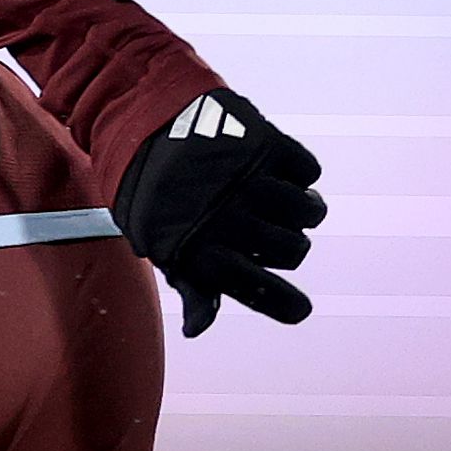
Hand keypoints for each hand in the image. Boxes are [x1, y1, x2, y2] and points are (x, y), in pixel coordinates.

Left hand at [113, 88, 322, 335]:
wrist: (140, 121)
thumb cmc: (150, 191)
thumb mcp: (158, 240)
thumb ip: (188, 283)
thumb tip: (198, 329)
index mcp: (200, 249)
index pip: (258, 290)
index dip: (285, 305)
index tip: (298, 309)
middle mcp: (228, 219)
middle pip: (294, 251)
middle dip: (286, 244)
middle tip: (264, 226)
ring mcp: (250, 180)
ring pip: (309, 212)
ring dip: (301, 207)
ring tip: (276, 197)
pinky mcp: (266, 144)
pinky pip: (309, 172)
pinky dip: (300, 172)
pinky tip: (276, 168)